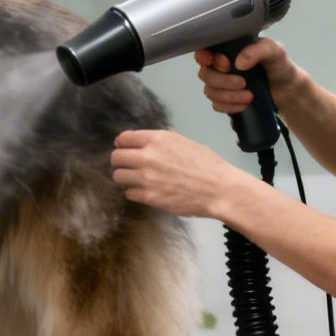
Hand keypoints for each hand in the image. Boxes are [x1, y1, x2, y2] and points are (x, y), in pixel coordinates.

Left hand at [110, 129, 250, 219]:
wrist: (219, 189)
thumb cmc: (207, 164)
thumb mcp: (184, 142)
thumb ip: (161, 142)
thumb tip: (144, 142)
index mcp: (157, 139)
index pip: (123, 138)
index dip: (123, 144)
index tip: (125, 149)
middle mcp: (147, 156)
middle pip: (116, 157)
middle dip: (120, 161)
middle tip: (129, 166)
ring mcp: (146, 178)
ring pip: (118, 176)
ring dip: (125, 177)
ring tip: (137, 180)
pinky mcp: (149, 197)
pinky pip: (129, 193)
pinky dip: (135, 193)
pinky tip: (146, 191)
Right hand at [194, 39, 302, 114]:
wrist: (287, 90)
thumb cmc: (279, 65)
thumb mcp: (274, 51)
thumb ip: (258, 50)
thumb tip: (238, 63)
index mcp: (228, 49)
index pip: (204, 50)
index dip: (205, 58)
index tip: (224, 65)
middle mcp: (221, 66)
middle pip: (205, 74)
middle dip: (222, 81)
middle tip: (243, 83)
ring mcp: (221, 84)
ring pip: (209, 91)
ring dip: (228, 96)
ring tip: (249, 96)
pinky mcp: (225, 100)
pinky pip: (216, 105)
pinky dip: (229, 107)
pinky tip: (243, 105)